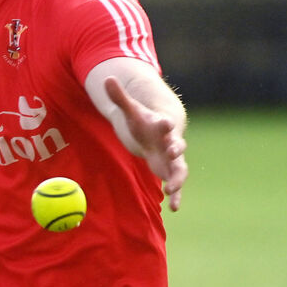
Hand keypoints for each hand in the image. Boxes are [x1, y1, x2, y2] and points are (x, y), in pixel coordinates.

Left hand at [104, 75, 188, 210]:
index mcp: (161, 126)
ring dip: (178, 179)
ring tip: (173, 191)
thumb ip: (119, 96)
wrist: (157, 130)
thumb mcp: (129, 110)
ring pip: (180, 169)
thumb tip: (106, 78)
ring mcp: (172, 158)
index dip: (165, 123)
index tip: (166, 122)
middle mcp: (170, 142)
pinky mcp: (170, 170)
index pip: (165, 123)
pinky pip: (175, 184)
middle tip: (175, 152)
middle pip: (178, 146)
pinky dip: (176, 194)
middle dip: (177, 149)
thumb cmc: (142, 120)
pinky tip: (174, 208)